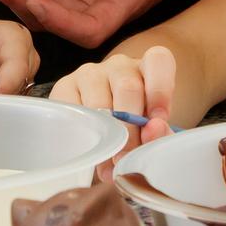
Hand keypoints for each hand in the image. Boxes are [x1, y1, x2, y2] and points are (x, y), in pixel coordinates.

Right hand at [51, 47, 176, 179]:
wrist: (99, 132)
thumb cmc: (135, 127)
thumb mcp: (152, 130)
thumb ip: (161, 133)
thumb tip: (154, 130)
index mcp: (148, 68)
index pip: (158, 59)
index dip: (160, 90)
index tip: (158, 121)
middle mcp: (120, 66)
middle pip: (128, 88)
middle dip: (131, 129)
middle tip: (129, 159)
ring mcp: (90, 74)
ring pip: (100, 102)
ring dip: (106, 138)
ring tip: (110, 165)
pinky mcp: (64, 87)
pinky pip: (73, 111)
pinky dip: (83, 135)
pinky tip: (90, 151)